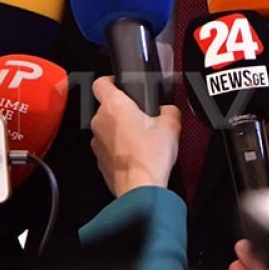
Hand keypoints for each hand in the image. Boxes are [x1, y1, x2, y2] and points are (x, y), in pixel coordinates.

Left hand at [90, 76, 181, 196]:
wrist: (140, 189)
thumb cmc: (151, 156)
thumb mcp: (171, 125)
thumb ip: (169, 110)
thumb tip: (167, 110)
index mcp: (114, 106)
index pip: (101, 82)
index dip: (110, 80)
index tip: (120, 84)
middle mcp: (100, 121)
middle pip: (106, 107)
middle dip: (123, 110)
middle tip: (142, 117)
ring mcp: (97, 142)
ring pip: (107, 128)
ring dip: (120, 130)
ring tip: (141, 139)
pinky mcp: (99, 160)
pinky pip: (107, 147)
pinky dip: (118, 148)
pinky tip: (136, 154)